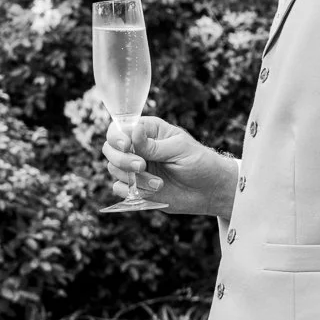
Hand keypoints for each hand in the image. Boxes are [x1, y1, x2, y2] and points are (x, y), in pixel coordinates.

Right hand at [102, 116, 238, 218]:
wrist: (210, 190)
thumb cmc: (199, 162)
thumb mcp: (179, 148)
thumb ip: (153, 144)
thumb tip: (133, 130)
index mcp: (148, 131)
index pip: (120, 129)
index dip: (117, 137)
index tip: (126, 145)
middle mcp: (138, 148)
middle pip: (110, 149)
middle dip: (122, 159)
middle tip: (142, 166)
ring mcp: (135, 168)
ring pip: (113, 169)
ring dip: (133, 178)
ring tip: (159, 184)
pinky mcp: (136, 186)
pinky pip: (118, 188)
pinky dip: (130, 190)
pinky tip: (152, 191)